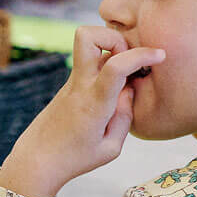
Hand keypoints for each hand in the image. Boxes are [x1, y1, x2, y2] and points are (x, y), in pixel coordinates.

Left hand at [0, 27, 164, 196]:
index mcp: (93, 103)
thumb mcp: (110, 148)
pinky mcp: (69, 84)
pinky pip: (90, 62)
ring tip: (123, 73)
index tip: (160, 56)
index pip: (116, 66)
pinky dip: (106, 63)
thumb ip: (125, 117)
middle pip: (87, 36)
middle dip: (114, 36)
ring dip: (110, 47)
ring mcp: (71, 82)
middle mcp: (80, 85)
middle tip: (127, 58)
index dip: (141, 54)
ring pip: (88, 44)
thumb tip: (129, 89)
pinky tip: (114, 85)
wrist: (36, 160)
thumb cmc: (75, 158)